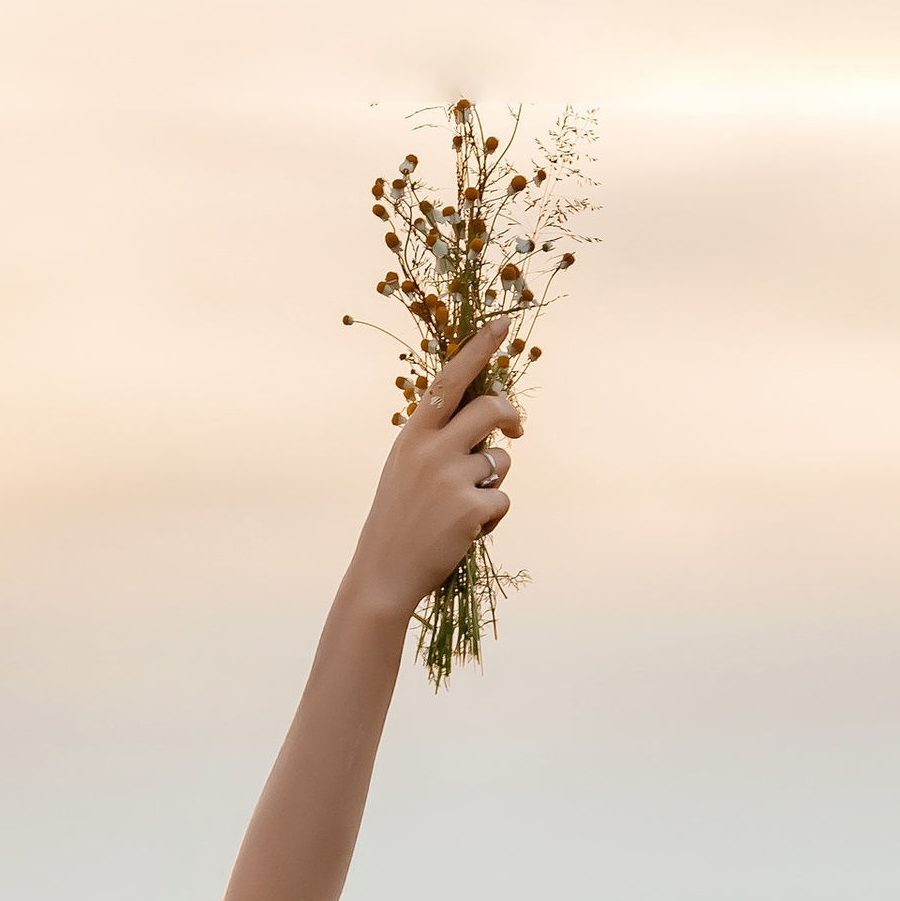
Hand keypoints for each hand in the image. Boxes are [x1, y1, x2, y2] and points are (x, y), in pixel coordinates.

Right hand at [342, 318, 522, 621]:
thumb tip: (487, 416)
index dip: (480, 349)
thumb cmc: (396, 523)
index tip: (504, 323)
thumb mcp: (405, 471)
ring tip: (461, 510)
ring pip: (501, 462)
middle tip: (516, 433)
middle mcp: (431, 450)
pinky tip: (463, 534)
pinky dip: (490, 519)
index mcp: (412, 436)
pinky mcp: (471, 509)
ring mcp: (451, 478)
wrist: (382, 577)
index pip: (451, 379)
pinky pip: (502, 501)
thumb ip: (437, 441)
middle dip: (511, 417)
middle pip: (491, 409)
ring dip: (493, 483)